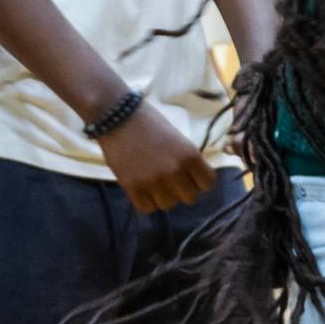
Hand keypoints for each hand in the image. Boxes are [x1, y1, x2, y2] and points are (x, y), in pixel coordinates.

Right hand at [95, 102, 211, 212]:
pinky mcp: (133, 187)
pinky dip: (145, 201)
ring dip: (163, 196)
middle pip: (190, 198)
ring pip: (168, 205)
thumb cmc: (149, 122)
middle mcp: (175, 171)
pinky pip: (146, 208)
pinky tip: (142, 188)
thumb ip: (187, 160)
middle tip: (170, 179)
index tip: (190, 176)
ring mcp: (153, 181)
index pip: (207, 183)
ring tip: (154, 183)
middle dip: (181, 189)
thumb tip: (191, 180)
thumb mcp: (178, 139)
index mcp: (190, 155)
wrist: (117, 115)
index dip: (199, 181)